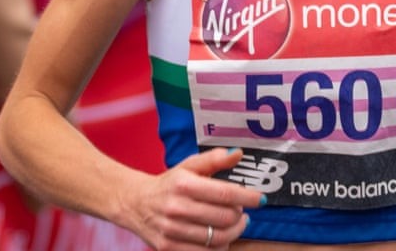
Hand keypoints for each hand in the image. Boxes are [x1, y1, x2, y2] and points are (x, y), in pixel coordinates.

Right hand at [125, 147, 262, 249]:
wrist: (135, 203)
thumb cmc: (168, 184)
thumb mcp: (188, 166)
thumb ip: (213, 160)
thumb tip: (237, 154)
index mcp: (183, 184)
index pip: (225, 194)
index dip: (247, 197)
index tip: (260, 199)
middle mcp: (176, 207)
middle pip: (225, 218)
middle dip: (240, 215)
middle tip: (242, 211)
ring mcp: (171, 230)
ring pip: (217, 238)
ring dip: (234, 232)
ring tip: (236, 224)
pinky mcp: (167, 247)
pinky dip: (219, 247)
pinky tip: (221, 237)